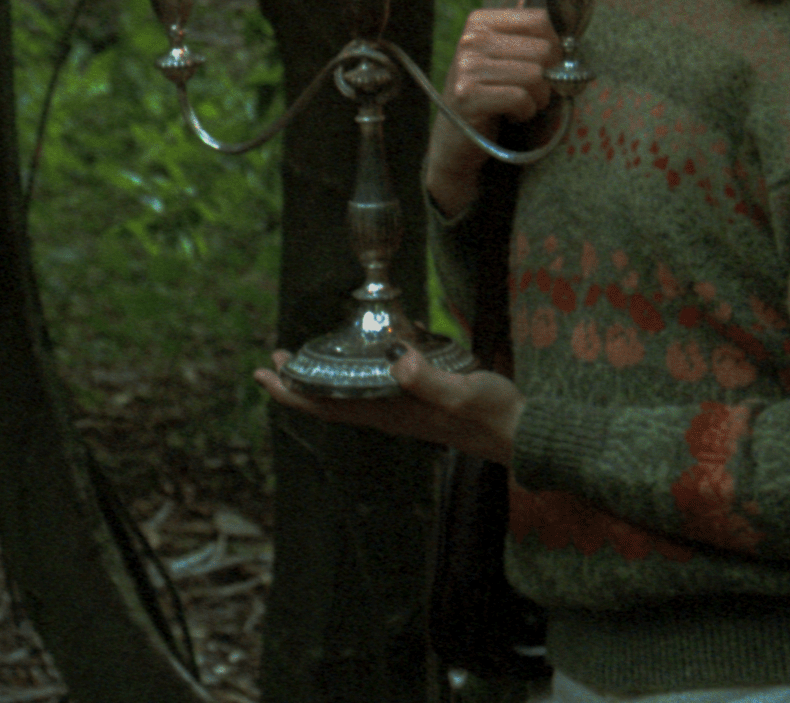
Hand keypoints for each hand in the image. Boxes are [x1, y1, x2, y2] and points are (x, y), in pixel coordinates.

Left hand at [254, 345, 523, 465]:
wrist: (524, 434)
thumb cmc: (495, 415)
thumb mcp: (464, 393)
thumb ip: (431, 380)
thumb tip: (397, 361)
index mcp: (391, 414)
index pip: (328, 406)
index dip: (292, 392)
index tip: (265, 374)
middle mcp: (390, 415)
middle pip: (331, 401)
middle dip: (299, 383)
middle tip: (275, 357)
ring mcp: (403, 411)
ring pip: (350, 395)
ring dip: (324, 377)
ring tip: (305, 356)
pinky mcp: (419, 402)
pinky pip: (375, 388)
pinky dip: (357, 372)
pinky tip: (364, 354)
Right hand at [425, 6, 558, 212]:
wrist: (456, 137)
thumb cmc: (490, 94)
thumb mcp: (504, 58)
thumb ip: (532, 42)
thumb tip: (573, 42)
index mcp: (481, 22)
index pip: (541, 20)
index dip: (554, 47)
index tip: (543, 67)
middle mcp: (471, 39)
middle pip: (543, 50)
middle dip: (547, 77)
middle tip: (531, 91)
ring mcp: (467, 66)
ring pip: (536, 75)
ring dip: (537, 98)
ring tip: (521, 104)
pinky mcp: (468, 95)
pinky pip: (521, 98)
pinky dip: (525, 112)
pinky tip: (511, 114)